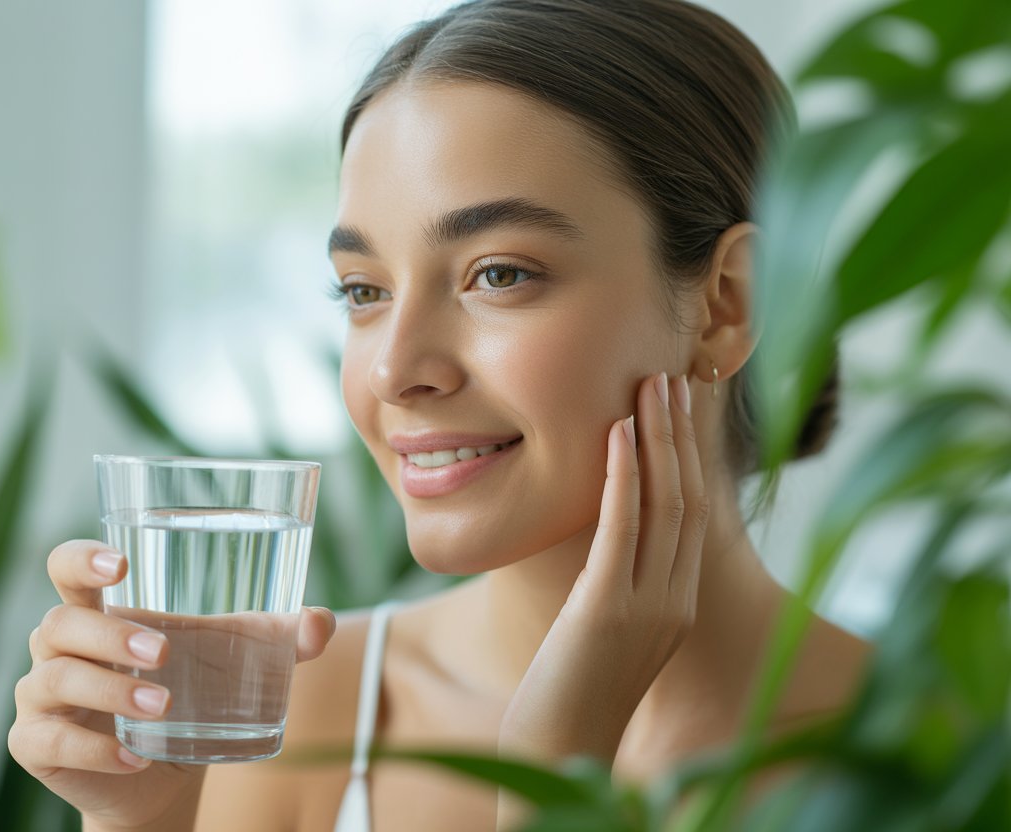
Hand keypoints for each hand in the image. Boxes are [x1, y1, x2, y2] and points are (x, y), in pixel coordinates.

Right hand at [8, 540, 336, 830]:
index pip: (64, 567)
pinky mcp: (38, 746)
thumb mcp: (233, 658)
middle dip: (110, 635)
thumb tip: (321, 622)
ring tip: (164, 706)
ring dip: (110, 692)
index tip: (119, 564)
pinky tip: (134, 757)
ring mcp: (41, 697)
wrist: (160, 777)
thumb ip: (278, 636)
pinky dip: (95, 750)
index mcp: (98, 610)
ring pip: (55, 680)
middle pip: (60, 624)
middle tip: (163, 652)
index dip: (80, 559)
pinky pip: (50, 741)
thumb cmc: (190, 691)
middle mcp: (59, 646)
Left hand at [498, 372, 708, 764]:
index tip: (675, 406)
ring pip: (664, 505)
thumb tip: (600, 539)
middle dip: (679, 434)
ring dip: (657, 439)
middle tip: (670, 376)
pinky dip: (623, 476)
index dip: (684, 455)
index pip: (689, 514)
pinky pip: (622, 530)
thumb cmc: (568, 697)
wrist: (556, 759)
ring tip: (651, 384)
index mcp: (676, 605)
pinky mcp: (607, 612)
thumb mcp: (600, 633)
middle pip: (687, 499)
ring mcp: (647, 608)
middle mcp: (674, 602)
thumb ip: (612, 586)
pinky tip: (617, 433)